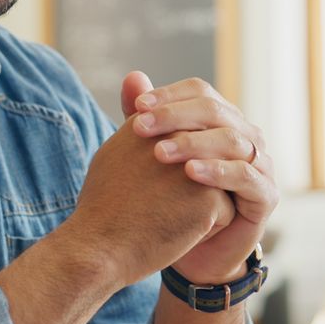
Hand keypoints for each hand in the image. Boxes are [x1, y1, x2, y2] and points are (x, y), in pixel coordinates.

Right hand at [57, 108, 235, 290]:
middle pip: (205, 163)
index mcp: (152, 123)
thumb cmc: (104, 205)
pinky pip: (225, 212)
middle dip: (189, 188)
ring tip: (167, 218)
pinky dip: (207, 227)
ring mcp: (196, 167)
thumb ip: (137, 114)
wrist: (99, 249)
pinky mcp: (210, 198)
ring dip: (199, 206)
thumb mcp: (117, 149)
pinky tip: (178, 232)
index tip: (147, 189)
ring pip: (217, 187)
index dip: (172, 175)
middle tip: (155, 206)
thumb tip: (139, 74)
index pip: (185, 142)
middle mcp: (177, 138)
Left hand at [120, 72, 276, 285]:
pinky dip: (218, 171)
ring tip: (160, 153)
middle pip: (216, 111)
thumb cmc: (172, 201)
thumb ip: (146, 119)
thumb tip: (131, 76)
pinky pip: (246, 176)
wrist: (192, 254)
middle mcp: (245, 136)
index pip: (200, 92)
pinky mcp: (266, 196)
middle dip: (175, 116)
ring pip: (231, 140)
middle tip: (140, 127)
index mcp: (222, 121)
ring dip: (193, 143)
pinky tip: (190, 174)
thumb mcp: (154, 158)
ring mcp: (260, 164)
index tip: (136, 107)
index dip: (170, 95)